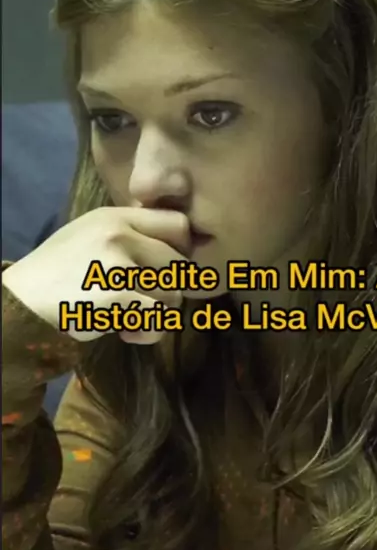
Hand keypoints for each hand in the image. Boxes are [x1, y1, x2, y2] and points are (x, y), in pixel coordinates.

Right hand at [2, 207, 190, 343]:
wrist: (22, 299)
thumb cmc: (59, 270)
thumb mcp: (92, 235)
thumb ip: (130, 234)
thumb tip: (176, 249)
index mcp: (117, 216)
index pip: (179, 224)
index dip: (182, 250)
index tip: (166, 270)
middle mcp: (120, 234)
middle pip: (180, 264)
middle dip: (170, 289)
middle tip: (146, 302)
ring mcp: (118, 264)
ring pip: (172, 294)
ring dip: (158, 314)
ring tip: (130, 318)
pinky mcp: (115, 296)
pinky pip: (157, 317)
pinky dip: (147, 332)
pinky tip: (125, 332)